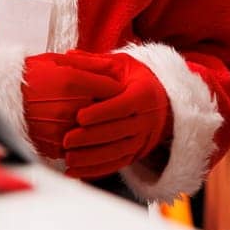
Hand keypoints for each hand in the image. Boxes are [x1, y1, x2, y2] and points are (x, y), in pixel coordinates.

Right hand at [21, 52, 122, 161]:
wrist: (2, 100)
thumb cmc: (30, 76)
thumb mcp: (56, 61)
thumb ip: (86, 63)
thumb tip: (113, 68)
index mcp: (70, 82)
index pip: (111, 87)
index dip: (117, 87)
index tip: (118, 87)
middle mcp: (68, 107)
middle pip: (106, 110)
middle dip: (113, 107)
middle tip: (115, 103)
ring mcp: (62, 129)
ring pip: (96, 130)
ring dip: (101, 125)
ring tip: (99, 118)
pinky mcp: (55, 146)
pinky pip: (80, 145)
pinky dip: (85, 139)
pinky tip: (82, 130)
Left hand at [60, 53, 170, 179]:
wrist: (162, 102)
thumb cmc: (135, 79)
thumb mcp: (121, 65)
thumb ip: (94, 63)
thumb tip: (68, 56)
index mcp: (143, 95)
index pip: (122, 106)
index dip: (101, 112)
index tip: (80, 116)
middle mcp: (145, 120)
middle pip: (117, 132)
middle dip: (91, 138)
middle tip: (67, 140)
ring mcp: (141, 140)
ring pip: (116, 152)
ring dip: (91, 158)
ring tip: (68, 159)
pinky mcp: (135, 154)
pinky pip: (115, 165)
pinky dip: (95, 171)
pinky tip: (74, 173)